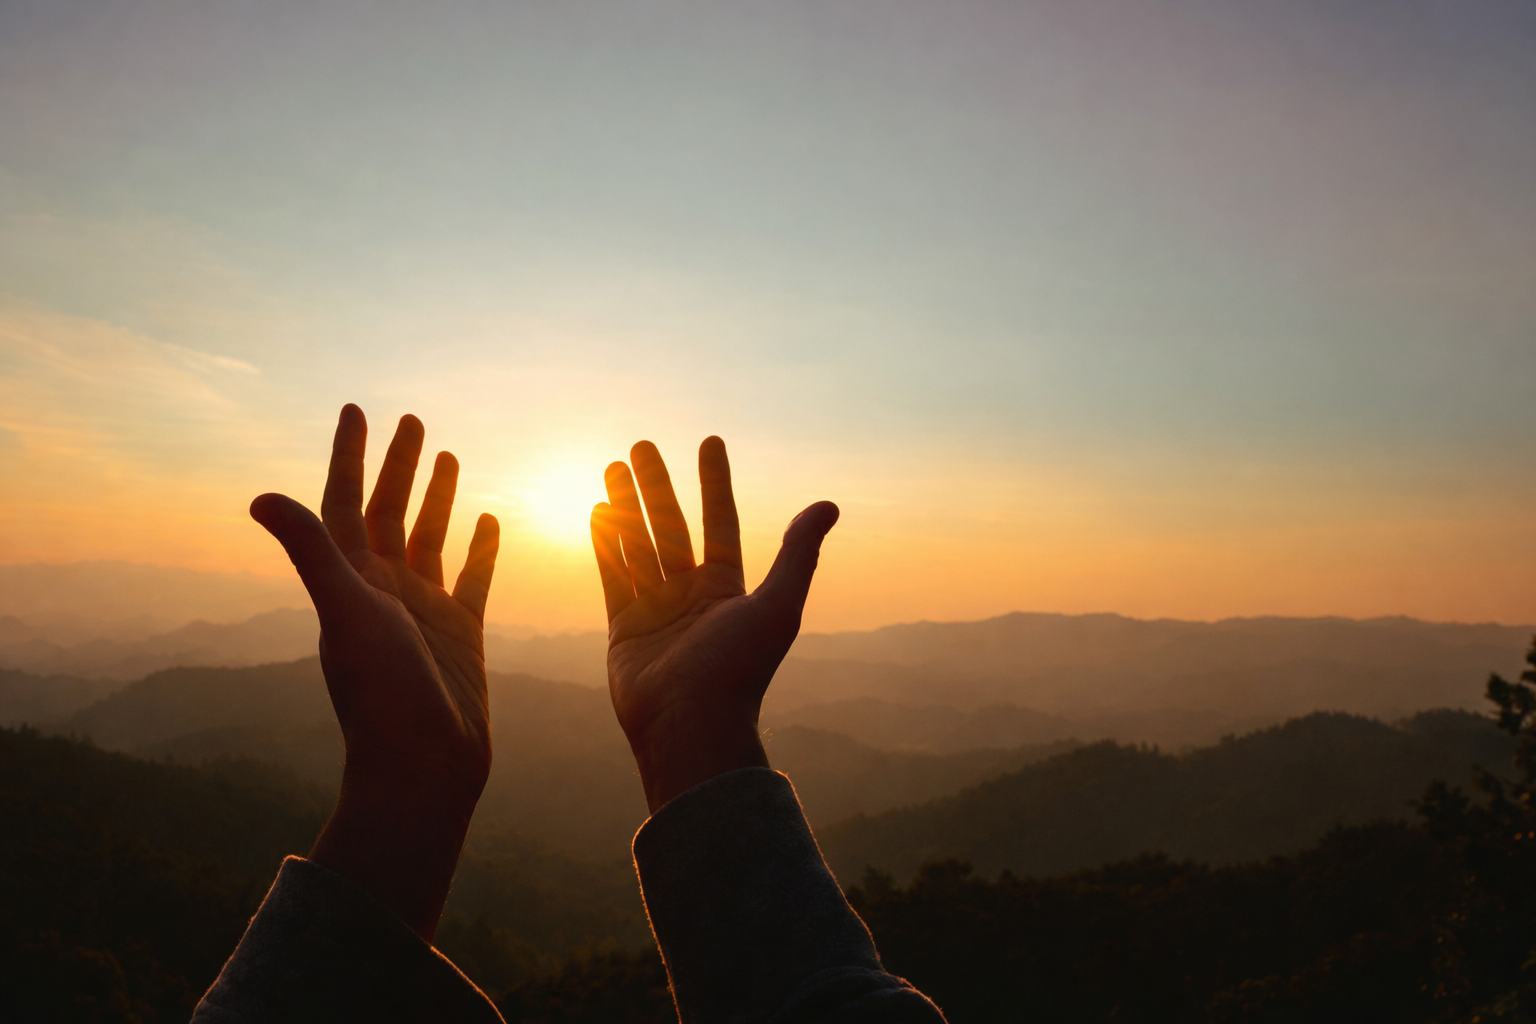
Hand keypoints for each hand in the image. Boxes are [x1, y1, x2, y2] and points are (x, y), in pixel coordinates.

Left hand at [249, 404, 498, 940]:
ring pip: (431, 537)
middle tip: (412, 419)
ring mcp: (424, 610)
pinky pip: (472, 577)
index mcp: (352, 581)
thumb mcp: (348, 615)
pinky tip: (492, 518)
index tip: (356, 409)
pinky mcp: (461, 633)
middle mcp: (385, 590)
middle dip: (398, 465)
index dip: (348, 455)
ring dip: (437, 497)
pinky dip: (481, 546)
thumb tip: (258, 497)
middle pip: (390, 511)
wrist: (423, 767)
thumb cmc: (383, 696)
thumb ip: (312, 553)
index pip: (345, 503)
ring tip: (449, 454)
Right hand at [590, 437, 837, 811]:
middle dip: (656, 486)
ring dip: (625, 506)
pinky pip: (612, 577)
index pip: (719, 522)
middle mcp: (690, 596)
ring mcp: (655, 610)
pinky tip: (597, 511)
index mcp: (727, 589)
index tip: (709, 442)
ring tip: (613, 467)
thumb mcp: (778, 604)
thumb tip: (829, 504)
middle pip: (670, 527)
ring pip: (637, 545)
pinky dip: (605, 545)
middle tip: (641, 446)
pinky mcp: (624, 629)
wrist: (691, 724)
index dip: (715, 483)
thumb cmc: (739, 668)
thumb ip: (798, 553)